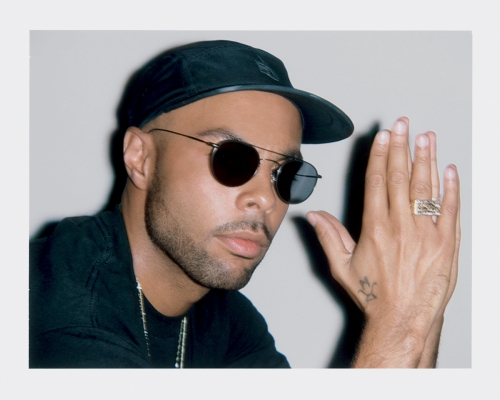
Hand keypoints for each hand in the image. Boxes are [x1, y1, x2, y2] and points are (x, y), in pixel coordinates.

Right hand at [307, 117, 459, 366]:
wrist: (405, 319)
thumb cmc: (374, 295)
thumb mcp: (343, 268)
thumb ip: (329, 237)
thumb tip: (314, 216)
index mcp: (375, 229)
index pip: (377, 183)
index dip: (379, 157)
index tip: (382, 137)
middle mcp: (401, 227)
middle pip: (400, 178)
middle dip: (401, 148)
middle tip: (403, 125)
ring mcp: (426, 234)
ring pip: (425, 189)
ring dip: (426, 160)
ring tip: (426, 137)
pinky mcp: (447, 244)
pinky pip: (450, 211)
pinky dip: (450, 189)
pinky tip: (449, 170)